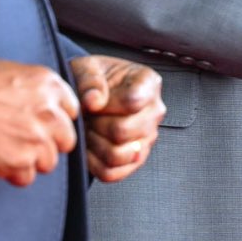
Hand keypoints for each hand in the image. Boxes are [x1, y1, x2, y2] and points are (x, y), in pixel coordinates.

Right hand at [0, 58, 80, 186]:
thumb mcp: (9, 73)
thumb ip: (34, 90)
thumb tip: (43, 105)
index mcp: (48, 82)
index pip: (71, 110)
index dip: (55, 120)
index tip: (41, 124)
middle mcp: (49, 109)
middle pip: (66, 139)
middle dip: (47, 143)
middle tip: (21, 140)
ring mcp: (37, 137)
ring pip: (48, 162)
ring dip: (29, 160)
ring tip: (2, 148)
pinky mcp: (21, 160)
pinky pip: (26, 178)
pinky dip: (11, 173)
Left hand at [70, 55, 164, 182]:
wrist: (93, 94)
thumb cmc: (94, 80)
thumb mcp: (87, 67)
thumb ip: (90, 80)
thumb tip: (94, 102)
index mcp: (148, 83)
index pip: (132, 102)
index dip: (105, 103)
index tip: (93, 98)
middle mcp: (154, 112)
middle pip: (122, 131)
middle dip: (95, 124)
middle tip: (87, 116)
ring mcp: (147, 138)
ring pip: (117, 155)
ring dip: (94, 144)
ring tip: (88, 129)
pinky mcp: (135, 160)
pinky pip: (112, 173)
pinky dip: (93, 163)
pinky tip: (88, 146)